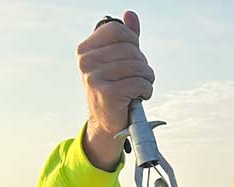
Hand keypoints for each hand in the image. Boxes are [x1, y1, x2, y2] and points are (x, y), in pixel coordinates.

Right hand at [76, 10, 154, 169]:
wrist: (106, 124)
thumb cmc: (114, 89)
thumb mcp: (117, 62)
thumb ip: (125, 39)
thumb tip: (130, 15)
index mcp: (86, 50)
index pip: (117, 31)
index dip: (133, 42)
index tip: (134, 57)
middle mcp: (87, 62)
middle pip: (131, 50)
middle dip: (143, 64)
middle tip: (141, 77)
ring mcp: (95, 78)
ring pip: (137, 67)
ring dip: (147, 79)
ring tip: (142, 87)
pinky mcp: (108, 94)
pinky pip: (138, 83)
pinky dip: (146, 90)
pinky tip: (140, 96)